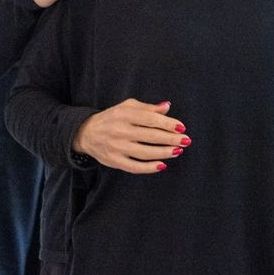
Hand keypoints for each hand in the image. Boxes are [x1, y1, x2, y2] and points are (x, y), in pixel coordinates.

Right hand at [72, 99, 189, 173]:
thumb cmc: (113, 117)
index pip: (151, 119)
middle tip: (186, 141)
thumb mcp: (128, 106)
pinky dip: (149, 167)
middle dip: (171, 139)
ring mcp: (117, 147)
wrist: (87, 132)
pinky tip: (162, 165)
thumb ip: (148, 108)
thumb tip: (167, 106)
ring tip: (178, 151)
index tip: (182, 127)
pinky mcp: (114, 161)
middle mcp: (120, 131)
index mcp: (125, 114)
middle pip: (150, 136)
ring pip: (144, 152)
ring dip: (164, 153)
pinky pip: (134, 166)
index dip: (168, 124)